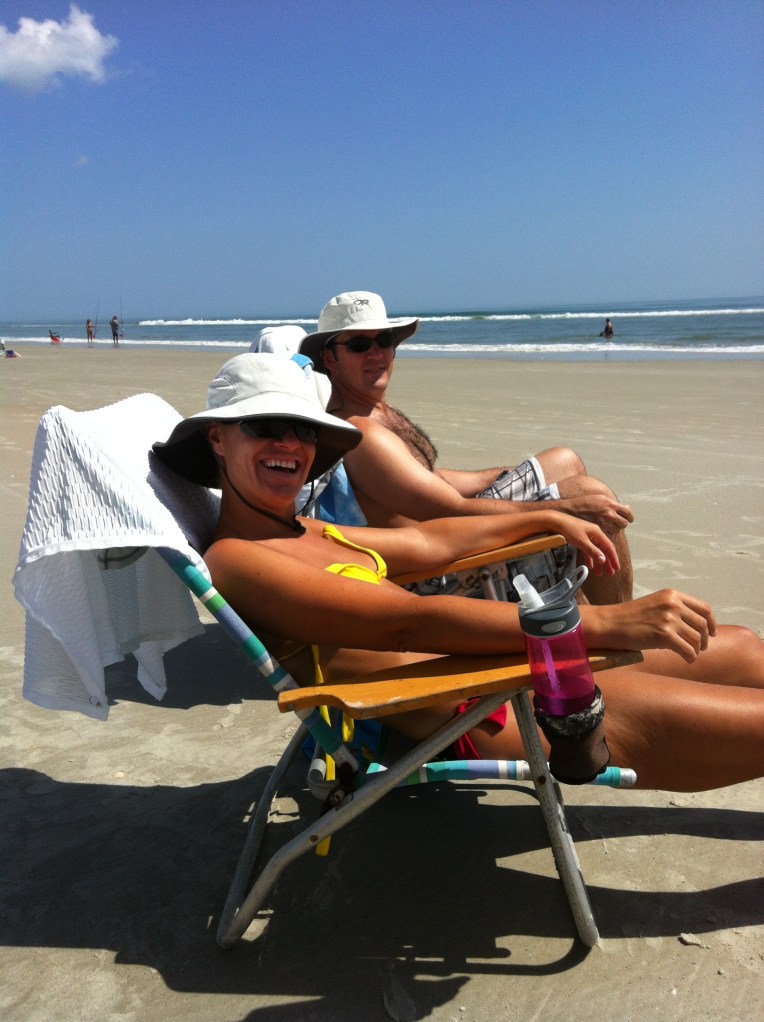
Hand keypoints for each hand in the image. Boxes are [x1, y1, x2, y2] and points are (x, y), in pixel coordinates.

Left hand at [555, 517, 618, 576]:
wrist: (555, 521)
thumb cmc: (568, 529)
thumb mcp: (581, 541)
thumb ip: (593, 551)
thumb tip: (604, 560)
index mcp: (597, 533)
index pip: (609, 547)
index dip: (613, 558)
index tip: (616, 568)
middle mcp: (594, 534)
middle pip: (604, 550)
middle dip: (607, 562)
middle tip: (610, 573)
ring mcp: (587, 536)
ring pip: (596, 551)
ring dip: (598, 562)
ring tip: (600, 573)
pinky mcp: (581, 539)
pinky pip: (588, 550)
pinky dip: (589, 558)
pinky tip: (590, 565)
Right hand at [556, 495, 633, 533]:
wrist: (570, 510)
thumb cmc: (584, 503)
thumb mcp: (601, 498)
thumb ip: (614, 504)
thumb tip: (626, 507)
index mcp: (611, 505)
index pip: (628, 513)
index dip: (630, 516)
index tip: (629, 518)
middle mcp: (609, 514)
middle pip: (624, 524)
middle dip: (622, 523)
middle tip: (618, 522)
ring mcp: (603, 523)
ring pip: (616, 531)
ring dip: (615, 529)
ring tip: (609, 526)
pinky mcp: (598, 530)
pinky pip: (608, 535)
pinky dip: (607, 533)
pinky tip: (604, 530)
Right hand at [600, 590, 716, 662]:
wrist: (610, 623)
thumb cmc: (630, 617)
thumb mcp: (655, 604)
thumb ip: (674, 610)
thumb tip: (696, 627)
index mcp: (672, 595)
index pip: (704, 608)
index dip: (711, 622)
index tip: (712, 632)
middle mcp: (673, 604)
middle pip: (703, 624)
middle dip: (705, 638)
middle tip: (701, 647)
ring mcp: (669, 619)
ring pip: (697, 638)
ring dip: (697, 649)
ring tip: (691, 653)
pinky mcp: (664, 635)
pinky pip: (688, 649)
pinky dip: (690, 657)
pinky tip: (687, 659)